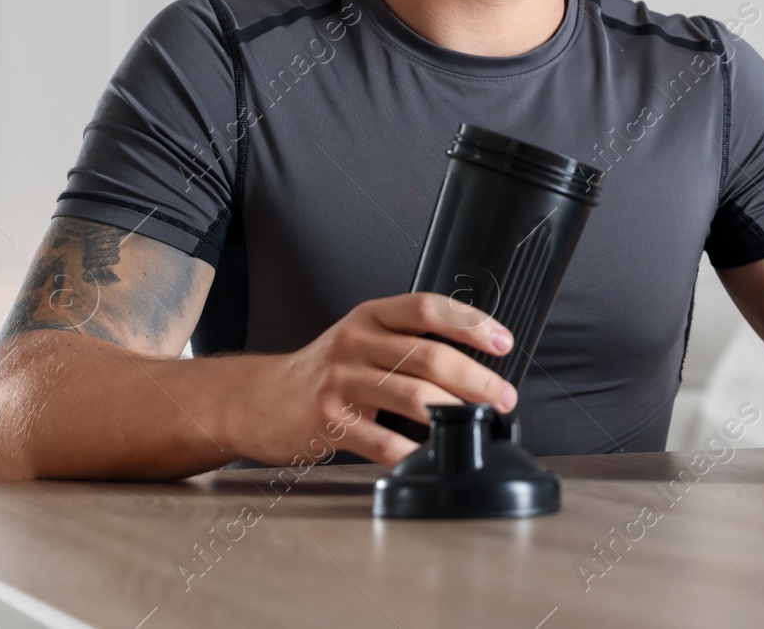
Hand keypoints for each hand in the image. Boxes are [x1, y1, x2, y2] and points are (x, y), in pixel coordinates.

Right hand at [240, 292, 518, 466]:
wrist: (260, 399)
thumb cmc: (326, 370)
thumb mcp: (363, 338)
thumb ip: (409, 342)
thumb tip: (474, 365)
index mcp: (371, 316)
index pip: (429, 308)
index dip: (472, 323)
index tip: (503, 342)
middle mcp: (356, 342)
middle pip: (429, 356)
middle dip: (477, 379)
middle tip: (504, 397)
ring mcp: (341, 381)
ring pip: (412, 396)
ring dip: (455, 413)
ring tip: (479, 424)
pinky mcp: (328, 421)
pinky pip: (381, 439)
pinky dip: (412, 450)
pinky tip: (431, 455)